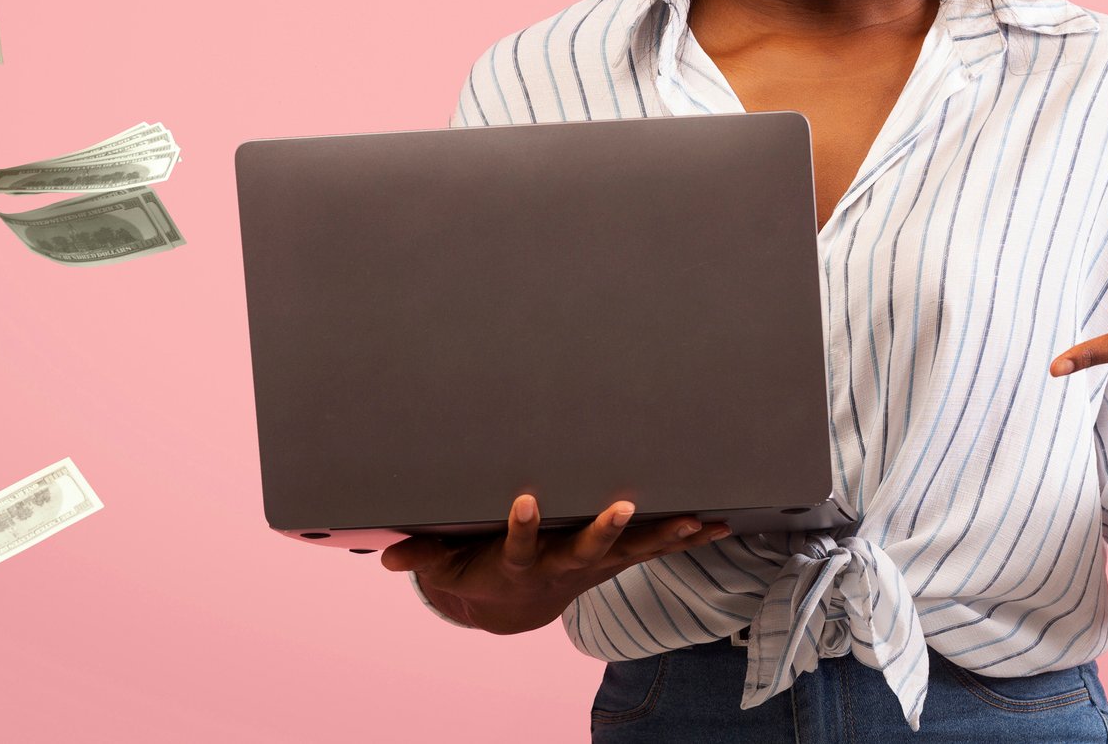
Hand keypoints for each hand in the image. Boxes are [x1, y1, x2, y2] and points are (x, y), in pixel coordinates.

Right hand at [380, 494, 730, 634]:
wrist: (513, 606)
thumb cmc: (477, 570)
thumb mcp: (445, 566)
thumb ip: (423, 556)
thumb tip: (387, 555)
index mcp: (519, 562)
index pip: (519, 545)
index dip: (521, 526)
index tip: (525, 500)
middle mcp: (562, 566)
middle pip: (586, 549)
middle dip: (605, 528)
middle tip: (624, 505)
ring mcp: (594, 565)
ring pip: (633, 551)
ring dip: (665, 537)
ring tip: (697, 521)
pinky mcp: (616, 560)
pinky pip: (656, 550)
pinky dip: (688, 539)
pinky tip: (721, 525)